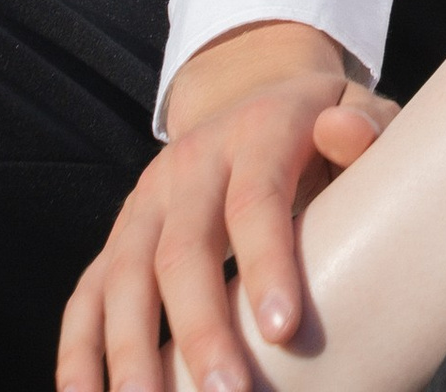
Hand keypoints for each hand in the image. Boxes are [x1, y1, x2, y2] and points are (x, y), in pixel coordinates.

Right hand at [57, 20, 392, 391]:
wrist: (256, 93)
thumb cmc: (323, 125)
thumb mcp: (355, 107)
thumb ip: (367, 125)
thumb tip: (344, 134)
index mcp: (257, 130)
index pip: (255, 199)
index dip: (266, 263)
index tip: (284, 332)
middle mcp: (191, 163)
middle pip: (183, 251)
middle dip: (201, 332)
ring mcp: (146, 200)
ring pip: (126, 277)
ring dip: (132, 352)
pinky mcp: (118, 235)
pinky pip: (87, 295)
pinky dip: (79, 351)